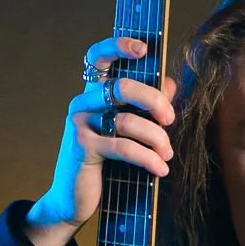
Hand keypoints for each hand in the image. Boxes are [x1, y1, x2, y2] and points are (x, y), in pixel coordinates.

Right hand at [25, 35, 176, 245]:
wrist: (73, 200)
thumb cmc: (103, 163)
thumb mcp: (127, 133)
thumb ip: (146, 107)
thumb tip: (171, 83)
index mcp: (93, 93)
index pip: (99, 57)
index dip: (118, 45)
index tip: (143, 49)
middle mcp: (83, 102)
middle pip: (123, 86)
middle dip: (154, 101)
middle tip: (170, 119)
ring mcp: (81, 123)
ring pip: (127, 119)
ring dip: (155, 137)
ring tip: (167, 153)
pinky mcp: (84, 147)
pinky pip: (124, 146)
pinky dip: (147, 158)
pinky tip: (160, 169)